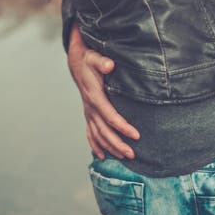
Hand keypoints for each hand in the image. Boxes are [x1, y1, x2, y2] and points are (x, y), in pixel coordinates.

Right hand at [67, 23, 139, 159]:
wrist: (78, 63)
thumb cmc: (90, 60)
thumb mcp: (95, 57)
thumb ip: (102, 61)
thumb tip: (110, 64)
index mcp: (94, 96)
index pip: (110, 116)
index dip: (122, 127)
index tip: (136, 135)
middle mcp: (90, 108)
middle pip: (104, 131)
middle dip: (118, 143)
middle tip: (132, 154)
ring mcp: (88, 112)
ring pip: (98, 135)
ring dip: (110, 147)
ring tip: (123, 157)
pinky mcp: (88, 114)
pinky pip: (90, 133)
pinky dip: (95, 145)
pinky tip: (102, 155)